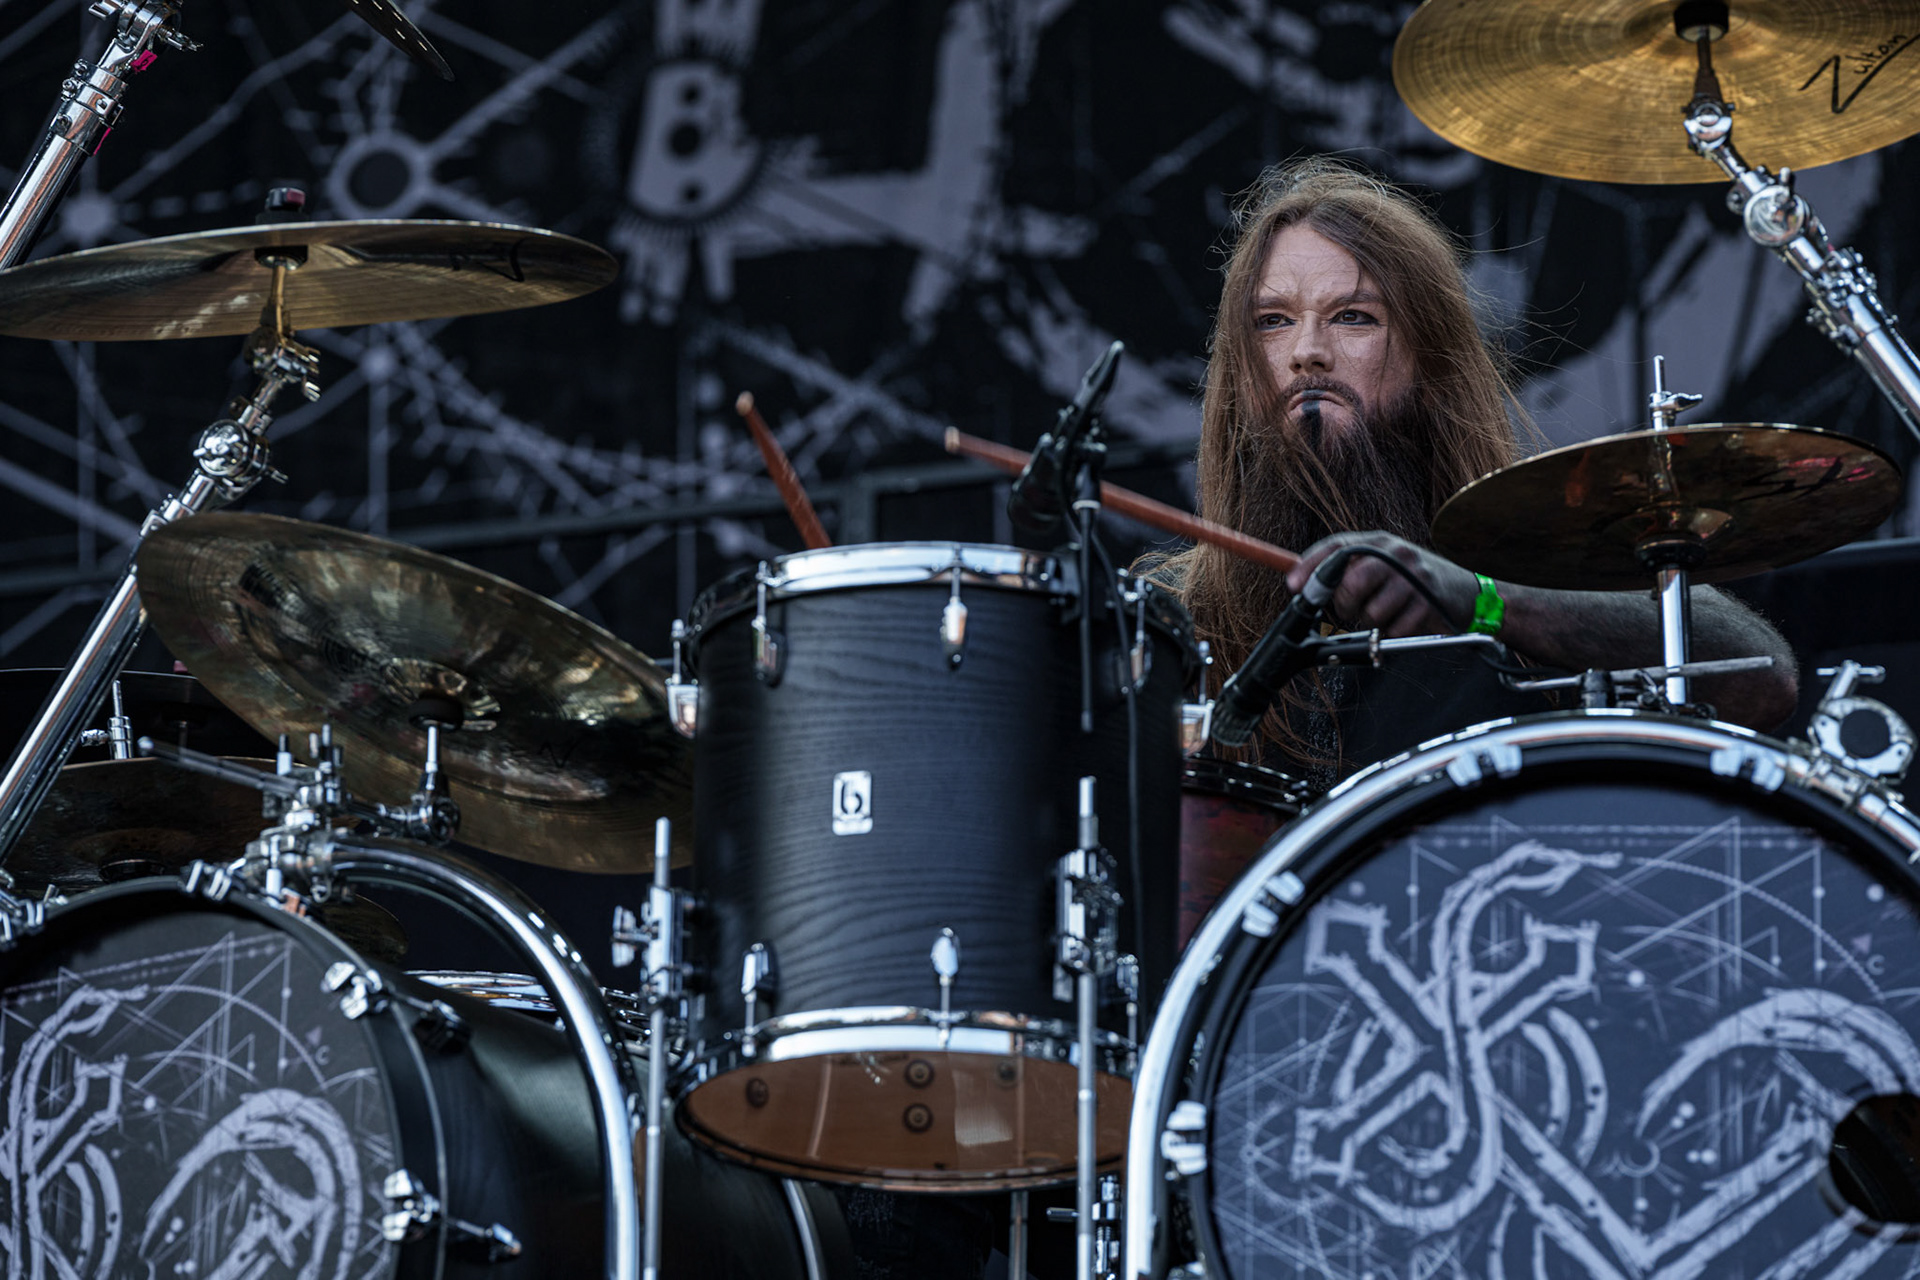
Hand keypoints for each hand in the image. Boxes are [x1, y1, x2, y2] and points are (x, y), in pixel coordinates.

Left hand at [1285, 532, 1479, 637]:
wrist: (1466, 592)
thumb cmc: (1412, 582)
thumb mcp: (1381, 566)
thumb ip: (1346, 571)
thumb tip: (1303, 585)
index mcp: (1378, 543)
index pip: (1336, 547)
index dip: (1310, 566)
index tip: (1292, 585)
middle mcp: (1395, 554)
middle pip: (1351, 582)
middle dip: (1345, 604)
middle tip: (1354, 607)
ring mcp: (1413, 577)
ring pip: (1370, 611)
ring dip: (1372, 621)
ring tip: (1386, 611)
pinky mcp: (1428, 602)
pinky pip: (1393, 628)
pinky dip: (1392, 631)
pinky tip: (1403, 620)